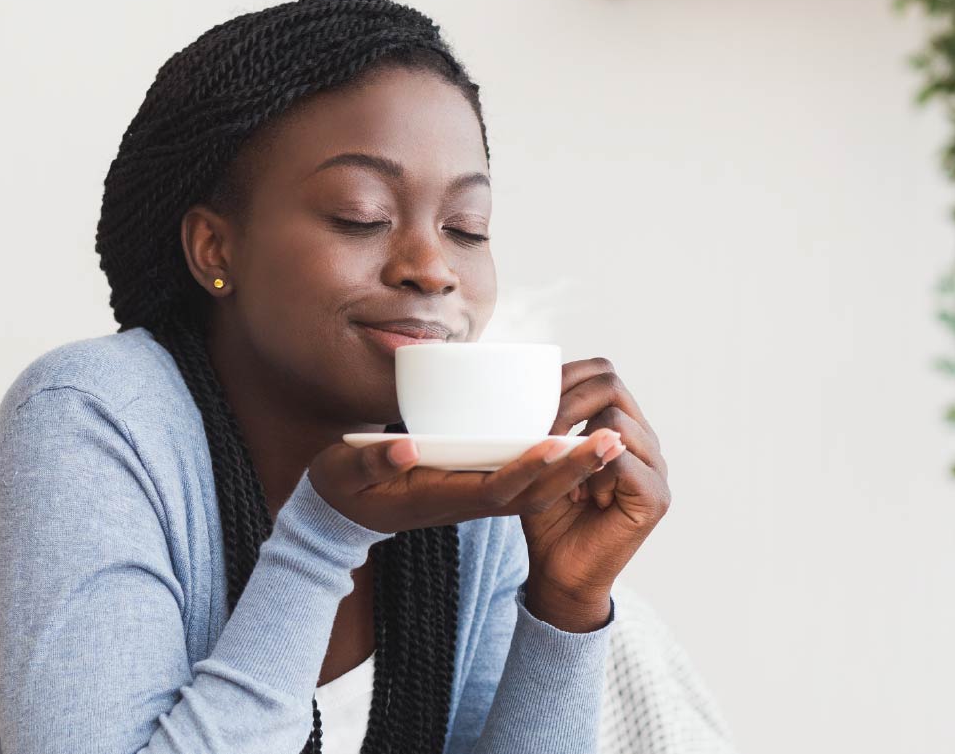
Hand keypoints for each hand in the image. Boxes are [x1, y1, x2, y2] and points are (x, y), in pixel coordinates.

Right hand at [306, 427, 630, 534]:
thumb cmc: (341, 487)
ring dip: (575, 469)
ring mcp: (474, 498)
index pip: (494, 488)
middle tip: (613, 440)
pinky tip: (581, 442)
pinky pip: (526, 484)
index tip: (557, 442)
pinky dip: (556, 468)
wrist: (341, 515)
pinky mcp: (477, 487)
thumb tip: (404, 448)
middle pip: (530, 493)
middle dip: (573, 470)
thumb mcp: (344, 472)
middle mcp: (465, 502)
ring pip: (536, 491)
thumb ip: (371, 461)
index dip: (527, 468)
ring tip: (613, 439)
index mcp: (439, 499)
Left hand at [520, 357, 670, 631]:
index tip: (531, 397)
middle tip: (539, 433)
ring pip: (614, 421)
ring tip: (560, 475)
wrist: (559, 573)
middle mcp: (644, 440)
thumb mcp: (543, 458)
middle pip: (612, 385)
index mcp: (622, 424)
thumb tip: (530, 379)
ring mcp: (656, 467)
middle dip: (566, 402)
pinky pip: (620, 461)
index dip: (567, 374)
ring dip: (575, 443)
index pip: (604, 373)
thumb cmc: (546, 515)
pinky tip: (579, 497)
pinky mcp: (655, 497)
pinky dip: (590, 474)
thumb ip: (548, 422)